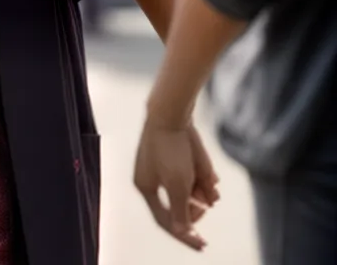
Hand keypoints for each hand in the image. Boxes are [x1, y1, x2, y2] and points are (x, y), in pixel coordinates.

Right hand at [134, 116, 219, 250]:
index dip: (184, 235)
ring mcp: (166, 168)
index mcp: (146, 187)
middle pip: (178, 207)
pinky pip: (194, 177)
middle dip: (195, 208)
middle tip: (205, 204)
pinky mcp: (177, 157)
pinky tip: (212, 180)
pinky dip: (205, 182)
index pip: (165, 220)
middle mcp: (155, 180)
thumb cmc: (170, 150)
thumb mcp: (177, 185)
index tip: (202, 244)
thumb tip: (183, 233)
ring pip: (189, 192)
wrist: (172, 115)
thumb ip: (180, 211)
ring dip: (204, 194)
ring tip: (212, 189)